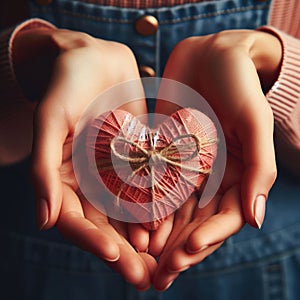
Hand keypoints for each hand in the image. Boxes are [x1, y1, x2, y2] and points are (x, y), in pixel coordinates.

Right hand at [13, 27, 154, 288]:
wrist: (95, 59)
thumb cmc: (67, 83)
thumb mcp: (51, 119)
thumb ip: (44, 168)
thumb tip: (44, 220)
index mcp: (61, 177)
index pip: (74, 218)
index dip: (92, 239)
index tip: (113, 256)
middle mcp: (87, 181)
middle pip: (103, 224)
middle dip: (123, 251)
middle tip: (143, 277)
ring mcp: (112, 172)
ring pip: (126, 213)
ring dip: (141, 238)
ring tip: (160, 262)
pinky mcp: (134, 160)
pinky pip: (145, 188)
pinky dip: (155, 208)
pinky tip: (168, 226)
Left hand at [153, 29, 279, 289]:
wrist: (212, 55)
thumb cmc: (238, 84)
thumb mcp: (253, 123)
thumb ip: (259, 170)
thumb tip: (257, 220)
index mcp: (239, 176)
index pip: (224, 218)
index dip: (207, 238)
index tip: (187, 253)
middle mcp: (213, 178)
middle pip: (197, 223)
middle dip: (180, 251)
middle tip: (160, 275)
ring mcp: (188, 169)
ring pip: (175, 213)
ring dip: (161, 238)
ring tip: (144, 259)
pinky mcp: (167, 156)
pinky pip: (157, 187)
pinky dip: (147, 209)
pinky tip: (135, 227)